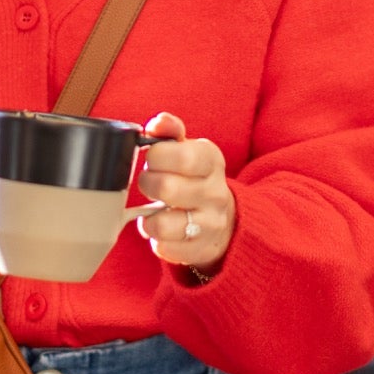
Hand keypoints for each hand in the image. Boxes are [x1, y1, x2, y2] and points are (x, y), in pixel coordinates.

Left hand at [137, 112, 235, 276]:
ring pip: (162, 224)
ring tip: (154, 210)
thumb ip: (170, 132)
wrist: (225, 220)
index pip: (183, 155)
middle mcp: (215, 193)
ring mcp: (210, 224)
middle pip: (167, 188)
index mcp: (211, 161)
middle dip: (148, 184)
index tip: (152, 158)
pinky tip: (164, 230)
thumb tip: (157, 123)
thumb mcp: (188, 151)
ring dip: (148, 217)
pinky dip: (156, 239)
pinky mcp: (199, 250)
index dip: (157, 156)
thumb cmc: (195, 179)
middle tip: (149, 183)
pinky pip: (164, 248)